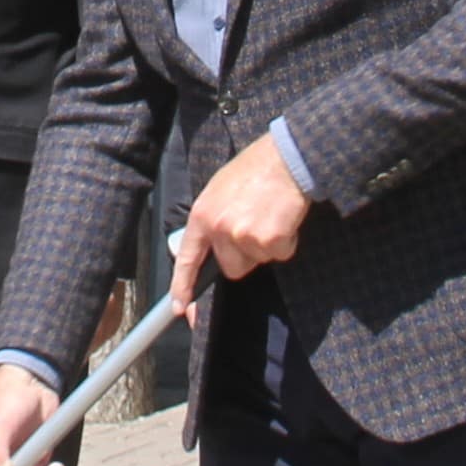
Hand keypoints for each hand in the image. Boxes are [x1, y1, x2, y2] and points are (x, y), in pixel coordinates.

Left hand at [180, 133, 314, 279]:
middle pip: (231, 267)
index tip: (179, 307)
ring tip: (270, 215)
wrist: (286, 158)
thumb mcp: (219, 189)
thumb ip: (211, 219)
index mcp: (202, 215)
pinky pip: (280, 254)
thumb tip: (209, 247)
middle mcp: (219, 228)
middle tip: (255, 225)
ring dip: (267, 245)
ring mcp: (243, 235)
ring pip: (257, 261)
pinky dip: (286, 241)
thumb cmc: (255, 170)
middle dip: (245, 255)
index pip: (187, 258)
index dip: (182, 285)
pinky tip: (284, 218)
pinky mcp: (269, 239)